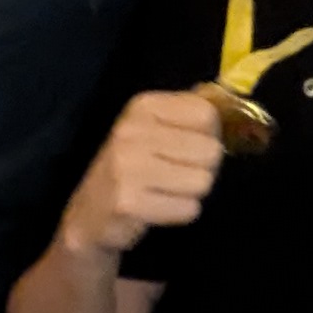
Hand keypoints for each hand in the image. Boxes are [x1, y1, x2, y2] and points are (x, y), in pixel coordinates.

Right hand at [55, 89, 224, 259]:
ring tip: (166, 192)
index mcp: (142, 107)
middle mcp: (132, 131)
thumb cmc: (129, 170)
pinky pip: (188, 208)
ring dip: (191, 193)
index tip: (190, 147)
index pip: (206, 114)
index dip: (209, 135)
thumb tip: (224, 96)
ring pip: (202, 181)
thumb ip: (185, 114)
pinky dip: (180, 214)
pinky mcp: (129, 202)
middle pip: (210, 150)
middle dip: (203, 168)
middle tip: (178, 175)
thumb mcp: (150, 130)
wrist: (88, 216)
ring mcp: (128, 167)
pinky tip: (157, 208)